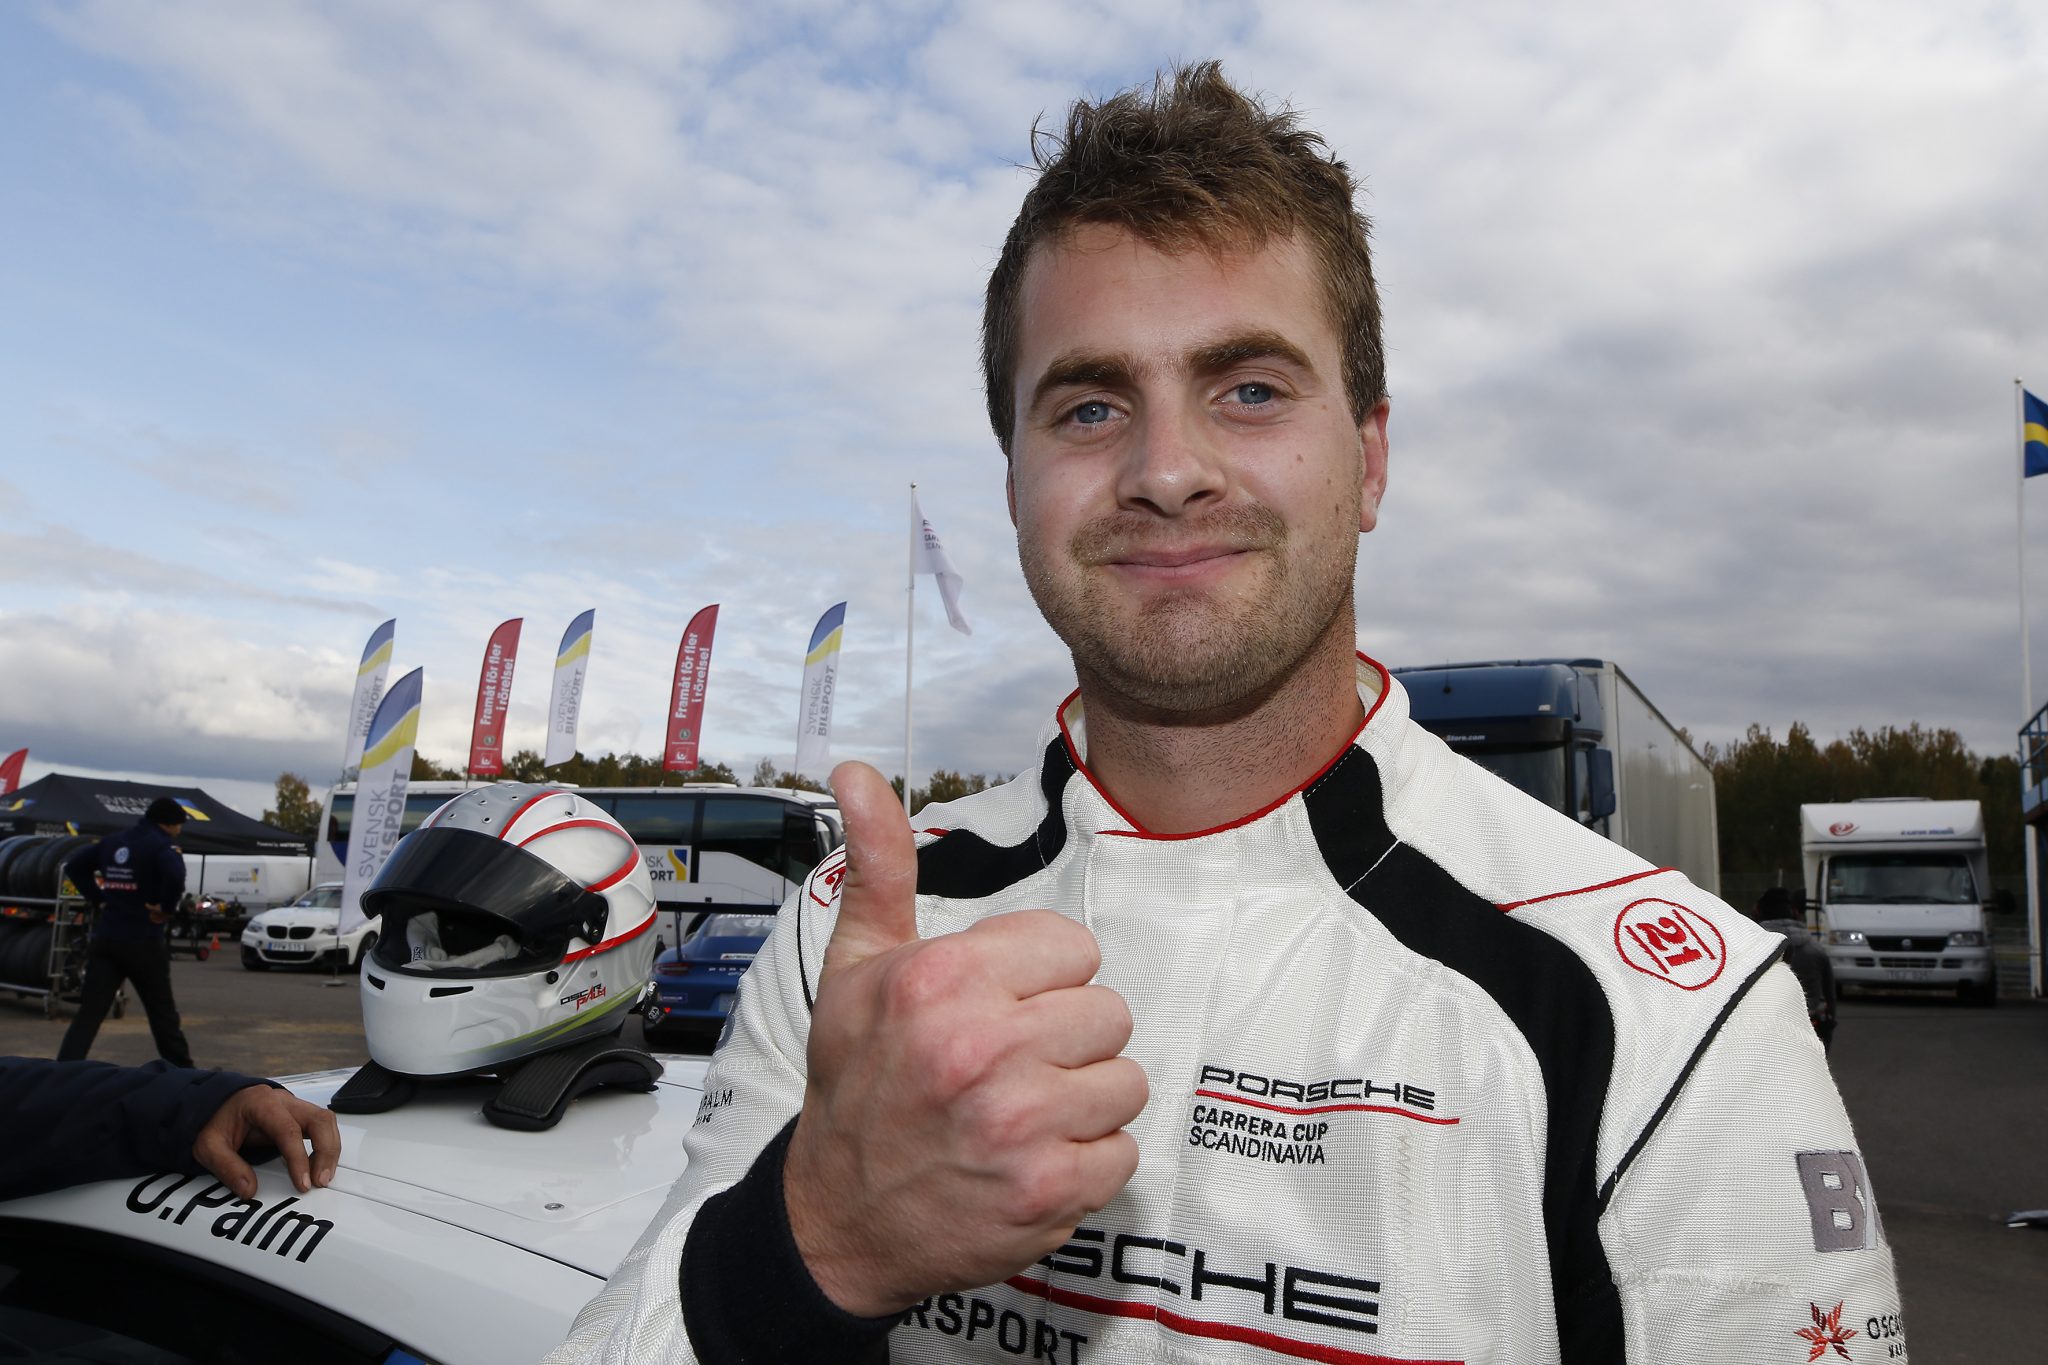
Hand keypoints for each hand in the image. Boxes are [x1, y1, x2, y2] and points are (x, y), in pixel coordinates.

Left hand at [192, 1084, 341, 1197]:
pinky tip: (321, 1165)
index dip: (299, 1158)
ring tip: (323, 1176)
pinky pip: (323, 1125)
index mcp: (261, 1104)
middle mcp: (283, 1101)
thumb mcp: (208, 1146)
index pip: (288, 1130)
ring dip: (331, 1149)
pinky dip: (327, 1145)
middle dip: (326, 1152)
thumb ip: (227, 1168)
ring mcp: (294, 1105)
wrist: (215, 1103)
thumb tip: (249, 1190)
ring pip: (326, 1121)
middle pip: (319, 1119)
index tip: (302, 1183)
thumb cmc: (215, 1121)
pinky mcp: (299, 1115)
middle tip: (320, 1181)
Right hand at [781, 762, 1145, 1316]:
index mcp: (942, 980)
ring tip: (1023, 1114)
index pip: (1073, 948)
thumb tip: (856, 771)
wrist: (837, 1220)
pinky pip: (1122, 1152)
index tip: (1000, 1008)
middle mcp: (982, 1046)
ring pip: (1125, 1080)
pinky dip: (1086, 1163)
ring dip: (1083, 1101)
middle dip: (1067, 1039)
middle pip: (1108, 1012)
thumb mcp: (856, 966)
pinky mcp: (1049, 1191)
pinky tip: (1030, 1160)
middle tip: (1011, 1066)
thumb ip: (877, 863)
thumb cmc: (856, 1084)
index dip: (1041, 980)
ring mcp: (1020, 1124)